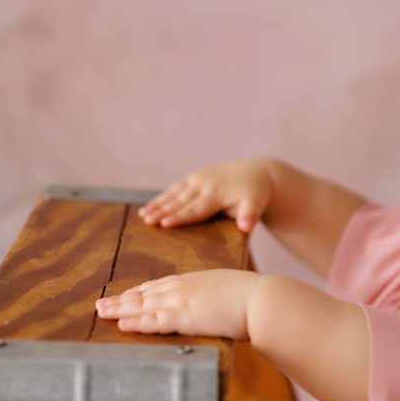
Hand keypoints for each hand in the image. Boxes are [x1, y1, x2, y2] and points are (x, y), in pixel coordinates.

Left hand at [95, 270, 259, 338]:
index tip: (127, 294)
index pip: (161, 285)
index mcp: (195, 280)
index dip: (141, 291)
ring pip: (143, 305)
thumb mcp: (231, 290)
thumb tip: (220, 304)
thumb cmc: (254, 297)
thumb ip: (219, 296)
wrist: (262, 299)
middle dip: (122, 299)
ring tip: (102, 313)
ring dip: (121, 309)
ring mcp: (182, 301)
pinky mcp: (185, 317)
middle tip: (102, 303)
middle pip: (145, 293)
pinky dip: (137, 322)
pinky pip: (155, 320)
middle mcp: (184, 287)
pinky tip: (123, 324)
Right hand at [138, 158, 279, 231]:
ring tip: (142, 215)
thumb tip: (247, 227)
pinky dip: (162, 197)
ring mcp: (198, 179)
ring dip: (157, 204)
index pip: (195, 209)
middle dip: (162, 210)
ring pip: (174, 194)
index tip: (164, 224)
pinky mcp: (195, 178)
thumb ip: (250, 215)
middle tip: (146, 221)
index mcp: (217, 193)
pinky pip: (176, 189)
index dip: (179, 217)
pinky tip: (149, 207)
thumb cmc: (255, 194)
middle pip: (180, 201)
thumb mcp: (256, 204)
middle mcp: (204, 184)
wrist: (257, 173)